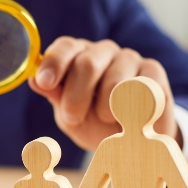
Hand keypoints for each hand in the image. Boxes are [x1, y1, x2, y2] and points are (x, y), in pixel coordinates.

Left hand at [29, 37, 180, 150]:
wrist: (132, 140)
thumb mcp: (69, 114)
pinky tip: (128, 115)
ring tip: (105, 118)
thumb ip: (55, 95)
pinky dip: (130, 105)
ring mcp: (129, 58)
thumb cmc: (94, 123)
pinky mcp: (153, 71)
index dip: (54, 63)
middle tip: (72, 117)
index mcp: (77, 56)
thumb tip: (33, 80)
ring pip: (114, 77)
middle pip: (87, 62)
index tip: (45, 82)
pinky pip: (141, 85)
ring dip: (104, 106)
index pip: (64, 47)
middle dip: (75, 95)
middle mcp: (102, 51)